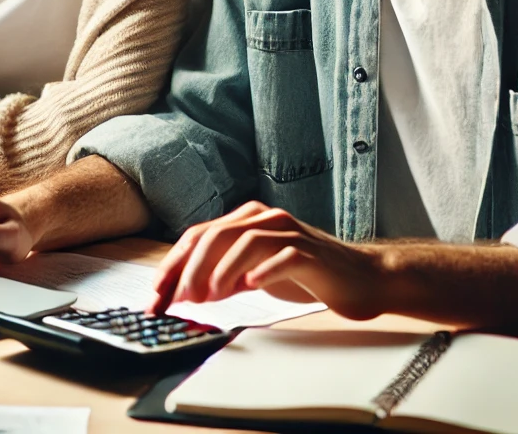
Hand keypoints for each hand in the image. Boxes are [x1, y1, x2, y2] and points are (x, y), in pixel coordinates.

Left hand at [149, 201, 385, 319]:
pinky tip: (252, 286)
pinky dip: (264, 269)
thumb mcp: (256, 270)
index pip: (200, 235)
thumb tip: (185, 291)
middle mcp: (266, 218)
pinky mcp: (311, 253)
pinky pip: (284, 256)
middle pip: (217, 235)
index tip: (157, 294)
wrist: (360, 276)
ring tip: (209, 296)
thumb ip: (223, 274)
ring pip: (246, 241)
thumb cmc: (305, 272)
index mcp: (247, 219)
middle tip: (178, 299)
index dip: (174, 264)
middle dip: (191, 269)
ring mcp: (290, 233)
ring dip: (223, 270)